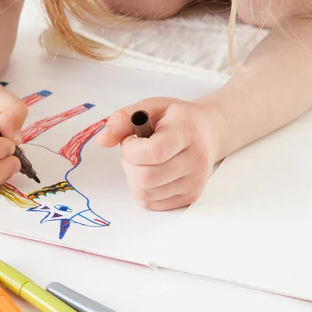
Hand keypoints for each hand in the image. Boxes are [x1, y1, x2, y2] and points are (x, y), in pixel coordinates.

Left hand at [96, 98, 221, 210]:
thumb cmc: (176, 120)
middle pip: (146, 178)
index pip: (153, 153)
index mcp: (186, 132)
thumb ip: (122, 119)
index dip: (131, 149)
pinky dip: (142, 190)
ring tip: (143, 163)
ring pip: (145, 193)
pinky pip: (151, 203)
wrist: (208, 132)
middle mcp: (195, 160)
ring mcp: (194, 182)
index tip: (131, 140)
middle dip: (129, 165)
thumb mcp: (150, 107)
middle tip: (134, 153)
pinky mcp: (189, 197)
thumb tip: (102, 140)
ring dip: (134, 179)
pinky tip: (151, 174)